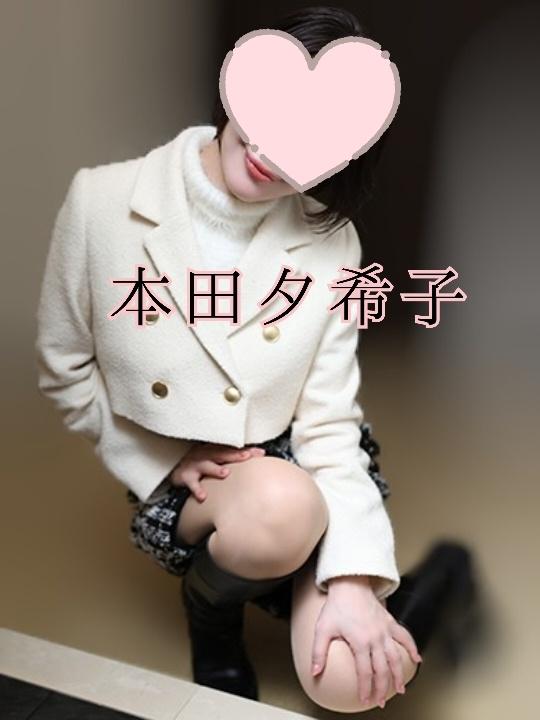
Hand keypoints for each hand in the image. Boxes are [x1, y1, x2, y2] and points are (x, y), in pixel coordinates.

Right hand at [169, 442, 264, 501]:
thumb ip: (230, 459)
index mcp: (215, 449)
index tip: (261, 453)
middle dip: (235, 455)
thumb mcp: (215, 458)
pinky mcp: (185, 476)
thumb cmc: (200, 464)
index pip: (233, 449)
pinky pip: (192, 483)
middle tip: (247, 456)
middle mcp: (205, 454)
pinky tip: (203, 496)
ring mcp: (195, 464)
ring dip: (215, 469)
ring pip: (206, 465)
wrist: (175, 469)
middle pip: (222, 453)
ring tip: (225, 473)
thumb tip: (254, 461)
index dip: (247, 450)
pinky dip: (197, 489)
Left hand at [311, 576, 421, 707]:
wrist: (349, 584)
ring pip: (396, 657)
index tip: (365, 699)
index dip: (365, 688)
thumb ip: (318, 652)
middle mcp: (375, 638)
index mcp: (360, 642)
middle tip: (380, 700)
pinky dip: (412, 648)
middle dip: (382, 688)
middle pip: (382, 669)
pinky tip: (417, 658)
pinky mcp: (390, 621)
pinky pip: (405, 636)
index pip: (365, 672)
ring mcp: (384, 630)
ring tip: (401, 688)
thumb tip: (315, 671)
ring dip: (399, 675)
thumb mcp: (323, 629)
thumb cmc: (336, 605)